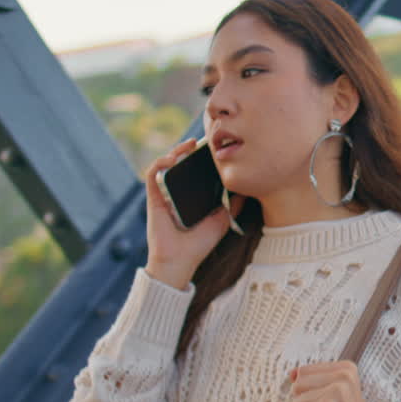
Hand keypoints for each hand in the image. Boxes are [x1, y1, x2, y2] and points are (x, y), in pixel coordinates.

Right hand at [143, 139, 245, 289]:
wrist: (180, 260)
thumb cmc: (199, 244)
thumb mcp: (222, 221)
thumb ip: (234, 205)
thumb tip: (248, 188)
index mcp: (191, 197)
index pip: (196, 171)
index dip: (202, 157)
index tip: (215, 147)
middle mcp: (177, 193)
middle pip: (181, 164)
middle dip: (190, 149)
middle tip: (203, 141)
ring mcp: (164, 194)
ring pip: (166, 164)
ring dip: (175, 150)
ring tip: (189, 145)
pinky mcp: (153, 197)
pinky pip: (153, 174)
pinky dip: (160, 162)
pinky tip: (172, 159)